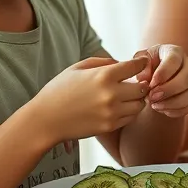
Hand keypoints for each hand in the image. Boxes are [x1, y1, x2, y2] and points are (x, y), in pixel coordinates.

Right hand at [26, 55, 150, 144]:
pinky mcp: (110, 126)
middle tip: (135, 83)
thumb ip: (103, 62)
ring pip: (140, 104)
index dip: (141, 63)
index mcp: (104, 76)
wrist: (44, 120)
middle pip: (143, 87)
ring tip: (127, 96)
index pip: (136, 66)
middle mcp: (111, 94)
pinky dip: (129, 112)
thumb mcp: (78, 68)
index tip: (142, 63)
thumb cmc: (59, 91)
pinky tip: (119, 108)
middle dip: (141, 83)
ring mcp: (111, 112)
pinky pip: (130, 118)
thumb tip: (123, 63)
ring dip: (137, 99)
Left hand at [135, 45, 187, 117]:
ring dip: (171, 103)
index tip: (150, 84)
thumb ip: (140, 67)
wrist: (156, 80)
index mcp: (174, 52)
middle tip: (151, 98)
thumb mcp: (140, 64)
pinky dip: (178, 110)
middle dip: (168, 90)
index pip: (174, 60)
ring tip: (154, 105)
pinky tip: (164, 109)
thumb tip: (145, 78)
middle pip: (186, 78)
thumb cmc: (147, 69)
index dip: (163, 73)